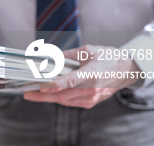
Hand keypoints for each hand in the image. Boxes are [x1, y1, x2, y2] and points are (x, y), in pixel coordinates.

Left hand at [23, 45, 140, 108]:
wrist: (126, 70)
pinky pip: (70, 102)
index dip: (56, 85)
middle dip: (43, 96)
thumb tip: (49, 57)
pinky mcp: (90, 102)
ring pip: (65, 100)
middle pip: (64, 95)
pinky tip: (48, 94)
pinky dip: (58, 98)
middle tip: (27, 93)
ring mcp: (92, 98)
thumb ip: (68, 55)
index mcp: (93, 73)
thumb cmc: (107, 58)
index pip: (72, 81)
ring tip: (32, 94)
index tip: (43, 87)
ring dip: (48, 98)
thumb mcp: (88, 50)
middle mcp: (92, 88)